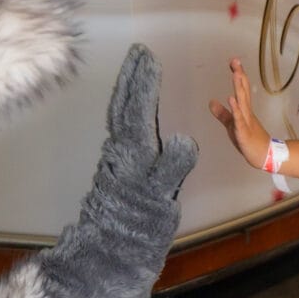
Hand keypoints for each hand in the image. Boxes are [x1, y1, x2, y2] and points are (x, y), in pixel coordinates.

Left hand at [85, 43, 195, 219]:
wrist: (115, 246)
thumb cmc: (141, 221)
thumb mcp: (162, 195)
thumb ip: (173, 166)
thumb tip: (183, 139)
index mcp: (132, 149)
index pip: (139, 107)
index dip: (145, 81)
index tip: (150, 57)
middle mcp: (120, 147)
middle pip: (124, 103)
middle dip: (132, 76)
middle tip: (139, 51)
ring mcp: (116, 155)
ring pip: (120, 113)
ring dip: (127, 89)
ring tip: (135, 69)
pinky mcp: (117, 164)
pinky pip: (121, 126)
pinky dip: (126, 108)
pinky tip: (132, 109)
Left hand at [208, 58, 270, 169]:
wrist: (264, 155)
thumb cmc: (249, 140)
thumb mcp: (231, 124)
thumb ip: (222, 113)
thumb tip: (211, 101)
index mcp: (244, 109)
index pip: (241, 88)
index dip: (238, 74)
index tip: (234, 61)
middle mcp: (246, 112)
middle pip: (243, 90)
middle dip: (239, 75)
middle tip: (235, 60)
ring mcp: (246, 121)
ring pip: (242, 101)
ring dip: (239, 87)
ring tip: (235, 73)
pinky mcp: (244, 131)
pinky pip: (239, 119)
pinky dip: (235, 109)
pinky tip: (231, 99)